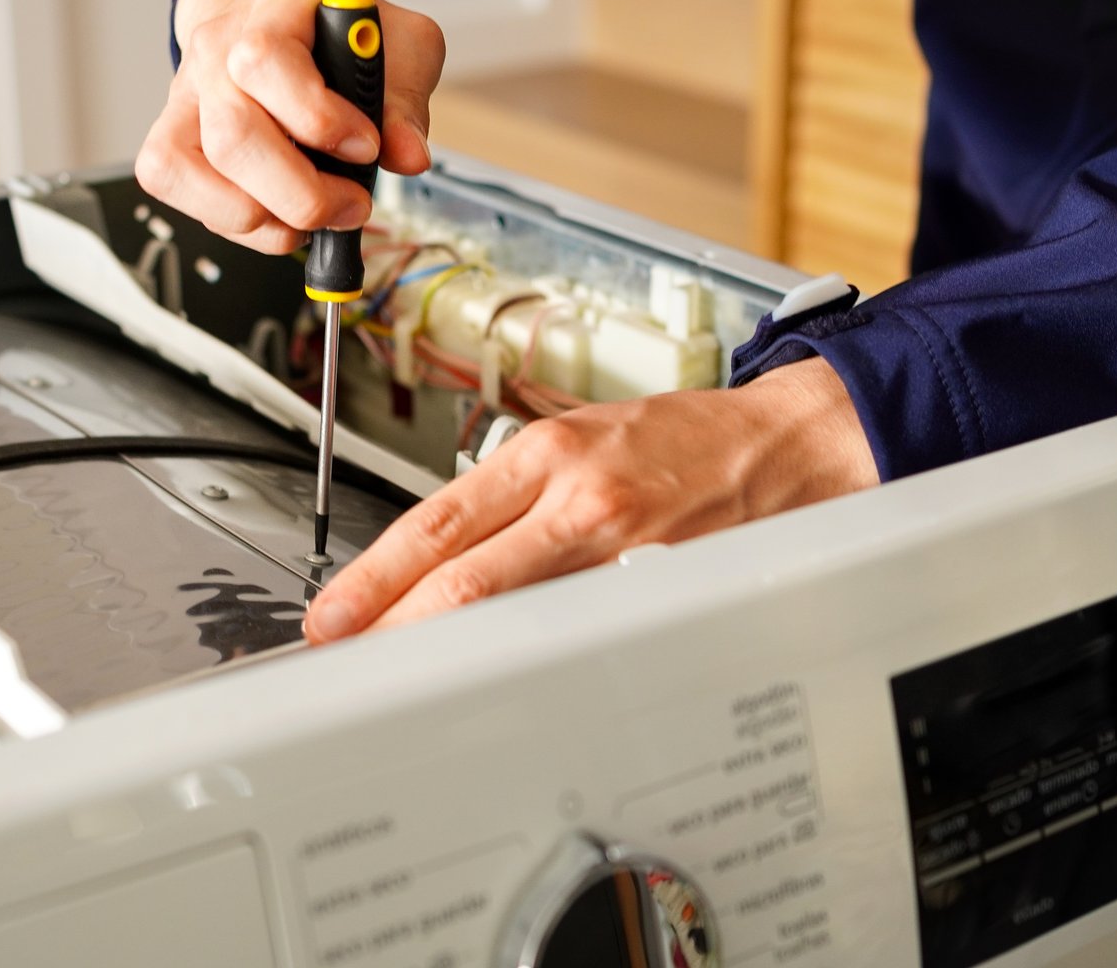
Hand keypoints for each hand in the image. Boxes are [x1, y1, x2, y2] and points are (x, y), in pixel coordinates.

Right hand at [136, 0, 444, 253]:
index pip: (265, 62)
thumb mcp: (397, 43)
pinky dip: (232, 223)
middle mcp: (217, 50)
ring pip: (193, 169)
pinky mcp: (170, 137)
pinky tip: (274, 218)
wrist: (270, 12)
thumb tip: (408, 157)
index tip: (367, 148)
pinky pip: (173, 185)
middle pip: (233, 136)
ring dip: (266, 218)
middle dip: (303, 194)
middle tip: (352, 206)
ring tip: (317, 217)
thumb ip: (404, 99)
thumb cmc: (335, 31)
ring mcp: (187, 96)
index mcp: (274, 10)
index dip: (318, 118)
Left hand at [305, 358, 878, 641]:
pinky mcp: (658, 590)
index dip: (373, 579)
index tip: (332, 614)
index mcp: (547, 455)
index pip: (435, 524)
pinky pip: (578, 631)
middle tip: (343, 659)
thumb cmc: (683, 442)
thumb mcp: (582, 439)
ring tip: (402, 678)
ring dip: (448, 650)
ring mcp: (621, 551)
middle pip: (459, 577)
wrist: (784, 446)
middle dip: (389, 627)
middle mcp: (577, 499)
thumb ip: (512, 494)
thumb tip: (440, 558)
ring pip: (512, 612)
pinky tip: (502, 678)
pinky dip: (530, 657)